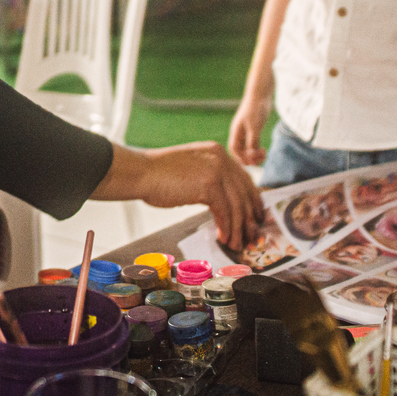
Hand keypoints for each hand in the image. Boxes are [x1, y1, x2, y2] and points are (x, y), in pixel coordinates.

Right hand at [93, 142, 264, 249]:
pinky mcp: (208, 185)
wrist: (140, 172)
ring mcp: (215, 170)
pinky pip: (224, 211)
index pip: (244, 178)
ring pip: (236, 205)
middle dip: (250, 218)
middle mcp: (220, 157)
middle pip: (244, 192)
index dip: (252, 199)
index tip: (256, 215)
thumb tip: (223, 203)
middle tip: (252, 235)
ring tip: (236, 243)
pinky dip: (226, 227)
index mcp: (216, 152)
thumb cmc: (157, 175)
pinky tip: (223, 237)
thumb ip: (209, 178)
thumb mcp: (191, 170)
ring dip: (238, 228)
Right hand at [228, 98, 268, 165]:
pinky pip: (254, 143)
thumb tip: (251, 156)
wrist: (261, 94)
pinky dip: (258, 149)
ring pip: (248, 147)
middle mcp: (240, 132)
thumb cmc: (255, 109)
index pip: (234, 149)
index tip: (250, 162)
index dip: (240, 158)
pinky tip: (264, 150)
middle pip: (240, 150)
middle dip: (249, 157)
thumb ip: (252, 141)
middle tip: (260, 160)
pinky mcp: (254, 128)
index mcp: (236, 131)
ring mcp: (247, 131)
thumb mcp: (254, 127)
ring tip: (264, 155)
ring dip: (254, 154)